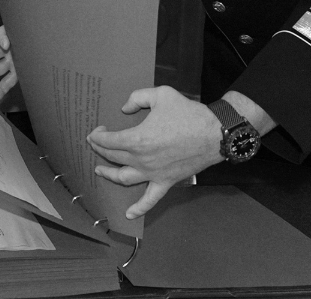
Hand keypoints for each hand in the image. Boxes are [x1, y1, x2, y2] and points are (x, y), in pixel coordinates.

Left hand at [86, 86, 223, 219]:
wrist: (215, 133)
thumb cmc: (188, 113)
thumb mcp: (160, 94)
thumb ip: (138, 98)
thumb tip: (125, 109)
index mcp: (137, 139)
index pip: (108, 140)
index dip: (98, 135)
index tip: (97, 130)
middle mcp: (142, 159)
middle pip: (112, 157)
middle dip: (100, 149)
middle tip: (95, 142)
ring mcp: (153, 173)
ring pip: (123, 178)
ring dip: (108, 174)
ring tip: (99, 170)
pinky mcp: (166, 182)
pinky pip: (150, 199)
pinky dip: (139, 208)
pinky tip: (129, 215)